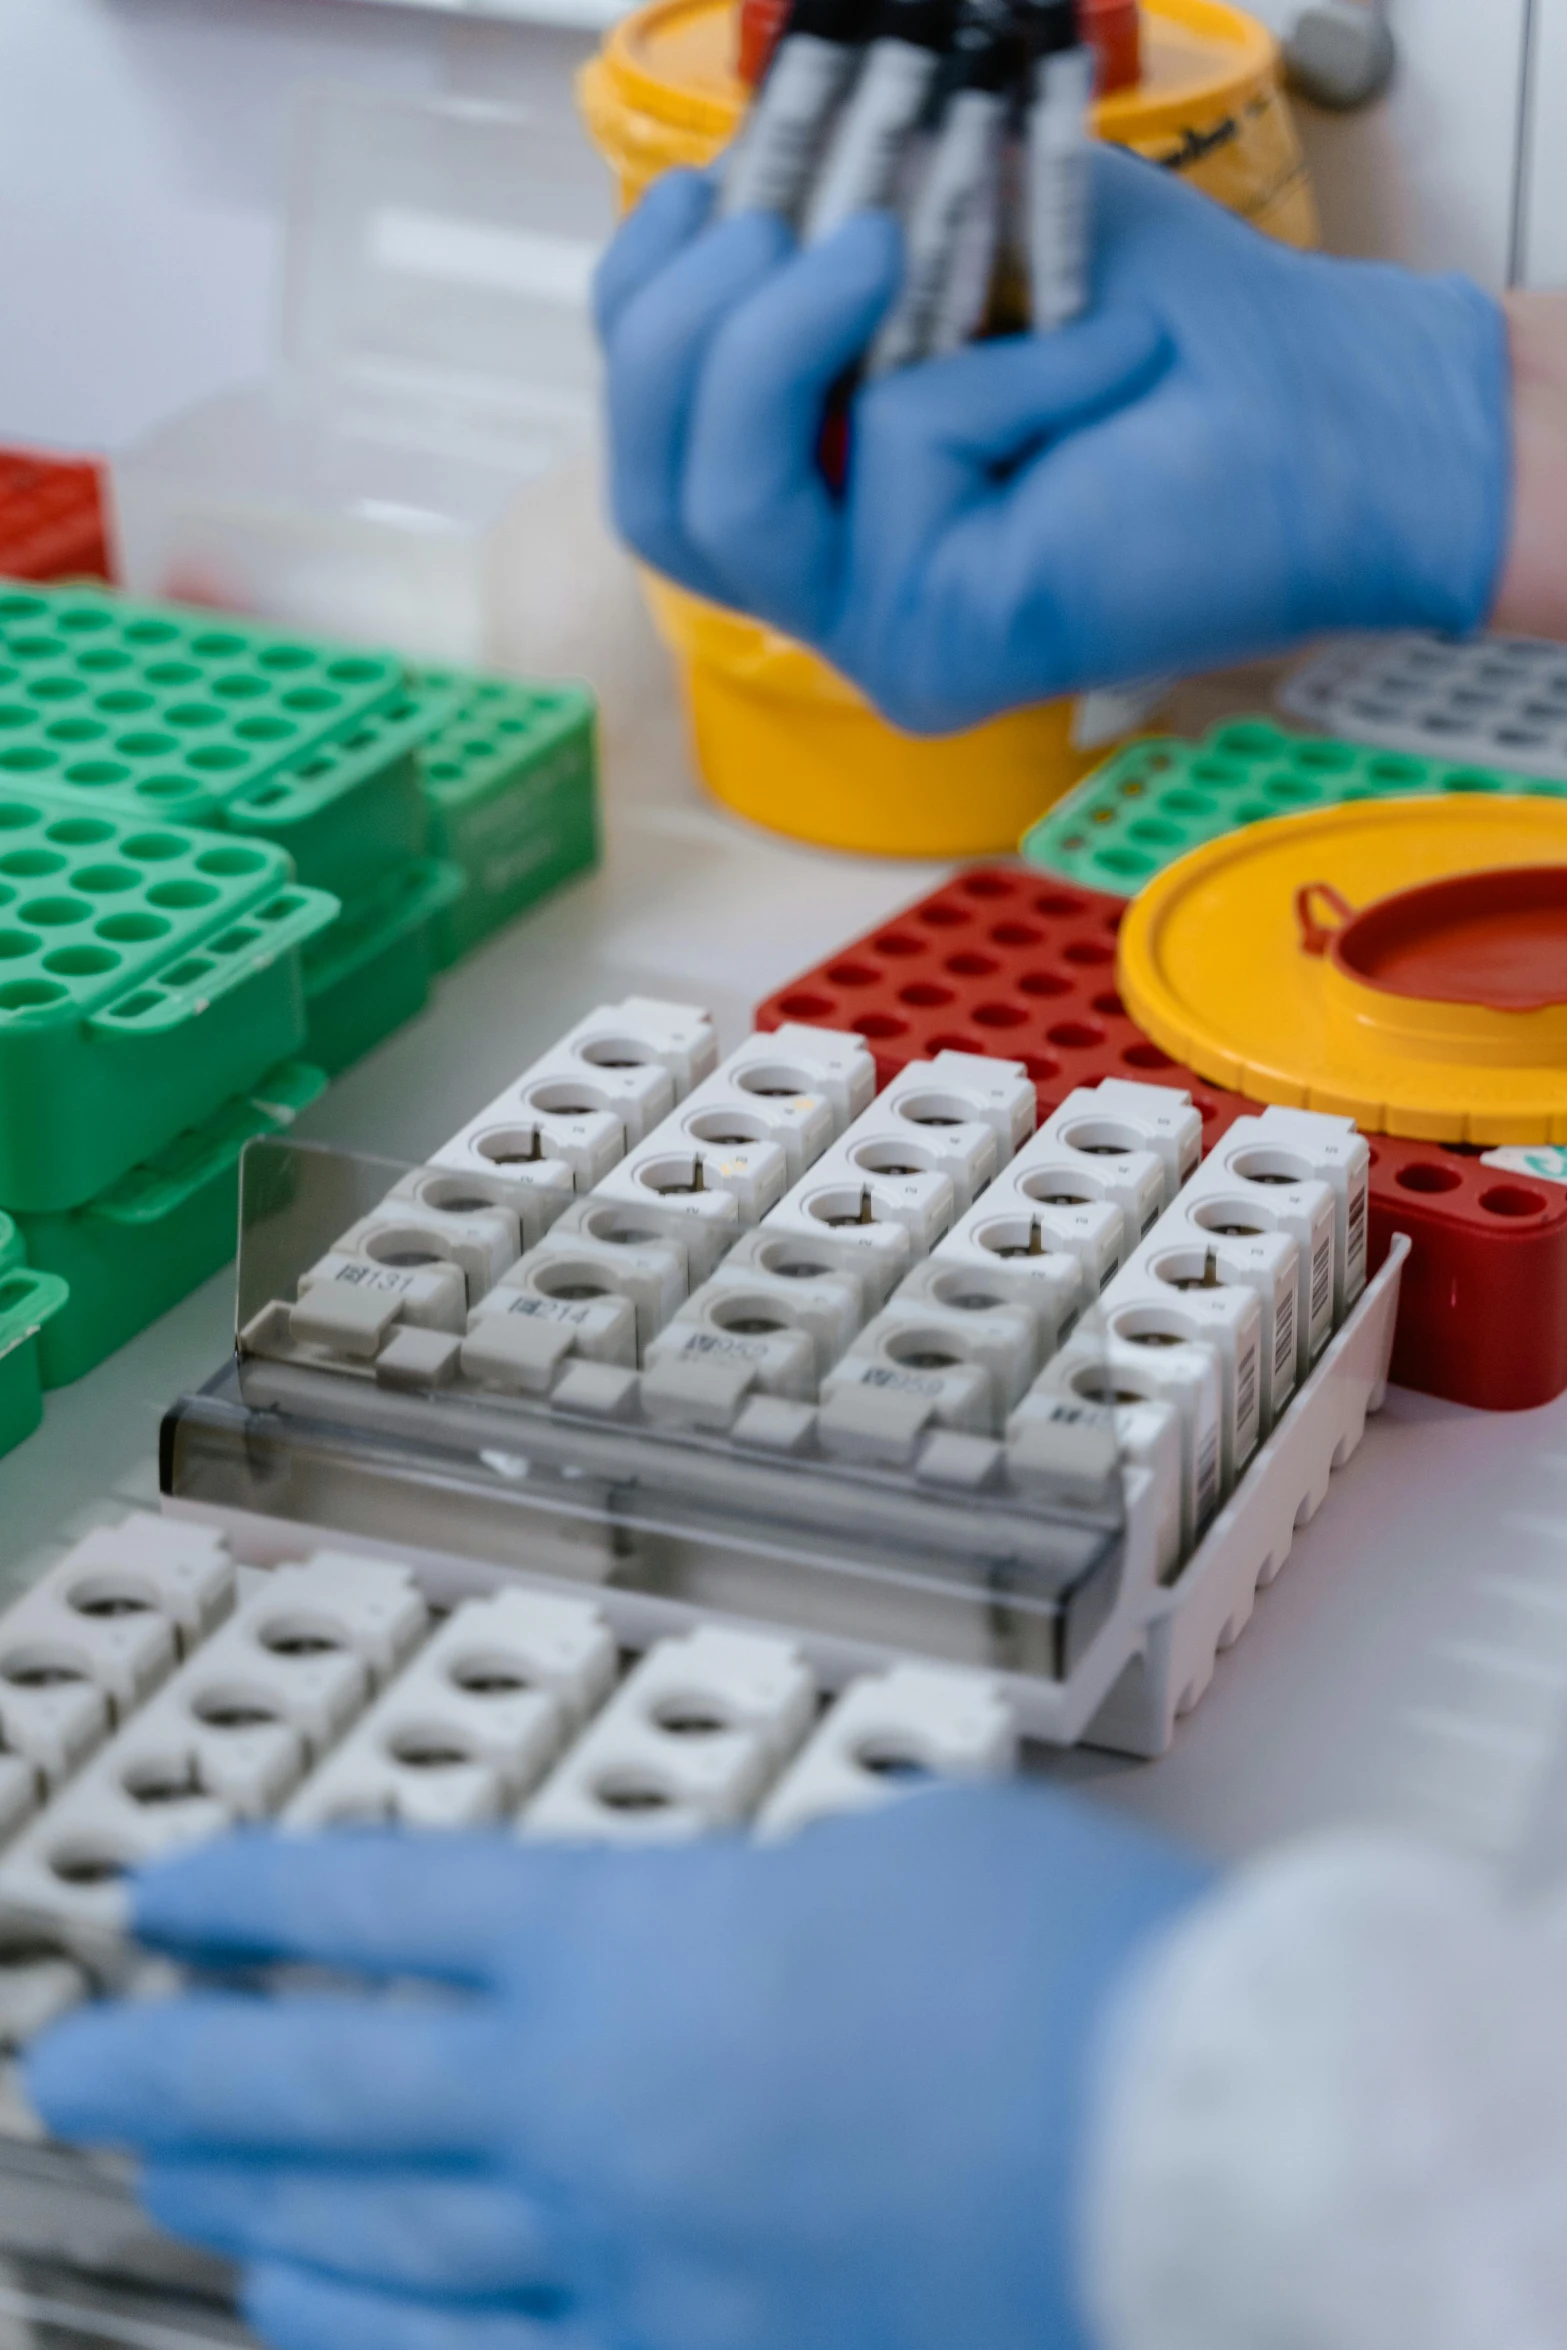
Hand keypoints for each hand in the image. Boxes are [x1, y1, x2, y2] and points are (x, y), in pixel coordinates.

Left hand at [29, 1787, 1210, 2349]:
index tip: (161, 1892)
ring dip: (256, 2198)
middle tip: (76, 2051)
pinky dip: (373, 2334)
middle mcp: (594, 2108)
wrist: (1207, 2149)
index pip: (389, 1906)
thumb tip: (694, 1954)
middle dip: (189, 2057)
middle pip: (336, 2080)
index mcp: (637, 1941)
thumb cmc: (1064, 1975)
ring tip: (165, 2172)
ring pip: (380, 2235)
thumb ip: (742, 1907)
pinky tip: (301, 2315)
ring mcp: (634, 2264)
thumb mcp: (885, 1852)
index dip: (258, 1894)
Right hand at [596, 147, 1509, 733]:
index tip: (706, 186)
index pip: (655, 446)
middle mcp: (838, 589)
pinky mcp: (945, 655)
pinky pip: (893, 479)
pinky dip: (990, 381)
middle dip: (681, 332)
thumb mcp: (982, 232)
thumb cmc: (1183, 335)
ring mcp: (883, 638)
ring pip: (713, 516)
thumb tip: (743, 171)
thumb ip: (850, 218)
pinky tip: (1106, 361)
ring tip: (887, 248)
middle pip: (653, 497)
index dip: (644, 311)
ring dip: (775, 349)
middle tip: (785, 220)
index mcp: (827, 503)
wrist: (1339, 419)